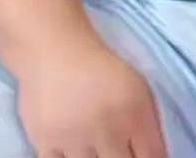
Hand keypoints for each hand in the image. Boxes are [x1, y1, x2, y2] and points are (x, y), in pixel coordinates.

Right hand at [16, 35, 167, 157]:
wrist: (56, 49)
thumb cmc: (103, 69)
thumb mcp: (139, 90)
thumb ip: (150, 129)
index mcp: (134, 113)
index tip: (140, 155)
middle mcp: (107, 128)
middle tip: (116, 149)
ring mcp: (74, 138)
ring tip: (95, 145)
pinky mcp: (45, 141)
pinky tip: (73, 149)